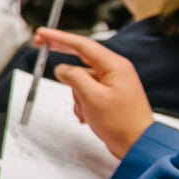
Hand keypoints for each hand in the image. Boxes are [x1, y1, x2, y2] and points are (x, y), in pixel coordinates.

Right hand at [37, 27, 154, 158]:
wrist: (137, 145)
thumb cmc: (121, 123)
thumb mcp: (91, 97)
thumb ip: (73, 77)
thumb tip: (61, 69)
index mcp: (115, 66)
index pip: (82, 45)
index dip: (59, 38)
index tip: (43, 34)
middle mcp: (115, 70)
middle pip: (81, 55)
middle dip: (61, 54)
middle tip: (41, 45)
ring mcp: (113, 83)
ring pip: (82, 77)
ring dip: (75, 93)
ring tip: (84, 110)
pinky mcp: (110, 94)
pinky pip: (87, 90)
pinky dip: (81, 101)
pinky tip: (86, 114)